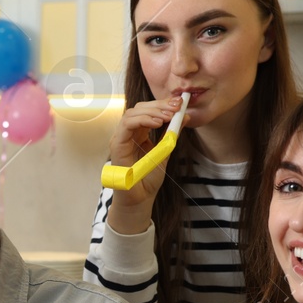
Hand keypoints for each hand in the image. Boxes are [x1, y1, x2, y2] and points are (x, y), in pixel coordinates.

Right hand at [105, 96, 182, 231]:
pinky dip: (143, 120)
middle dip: (159, 105)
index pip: (148, 111)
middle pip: (140, 108)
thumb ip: (172, 134)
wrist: (140, 198)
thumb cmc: (148, 178)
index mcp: (138, 133)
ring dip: (153, 111)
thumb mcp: (165, 151)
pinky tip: (157, 123)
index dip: (163, 104)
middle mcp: (127, 133)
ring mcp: (120, 138)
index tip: (180, 103)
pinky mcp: (117, 145)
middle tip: (176, 106)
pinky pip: (127, 125)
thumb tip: (185, 116)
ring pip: (132, 113)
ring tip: (169, 115)